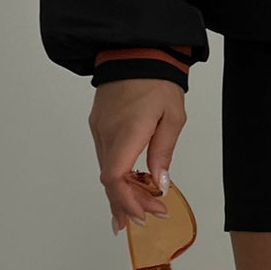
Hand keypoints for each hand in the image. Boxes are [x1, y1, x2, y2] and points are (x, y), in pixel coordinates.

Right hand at [88, 78, 185, 234]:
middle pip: (109, 179)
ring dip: (120, 192)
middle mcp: (106, 133)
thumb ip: (163, 152)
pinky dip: (115, 176)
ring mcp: (99, 128)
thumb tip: (160, 183)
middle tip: (145, 219)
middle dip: (127, 203)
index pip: (115, 176)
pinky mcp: (98, 124)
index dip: (127, 200)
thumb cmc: (158, 81)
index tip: (144, 213)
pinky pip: (105, 157)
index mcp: (126, 131)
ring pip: (106, 170)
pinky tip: (127, 186)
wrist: (135, 50)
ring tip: (134, 213)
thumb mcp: (172, 117)